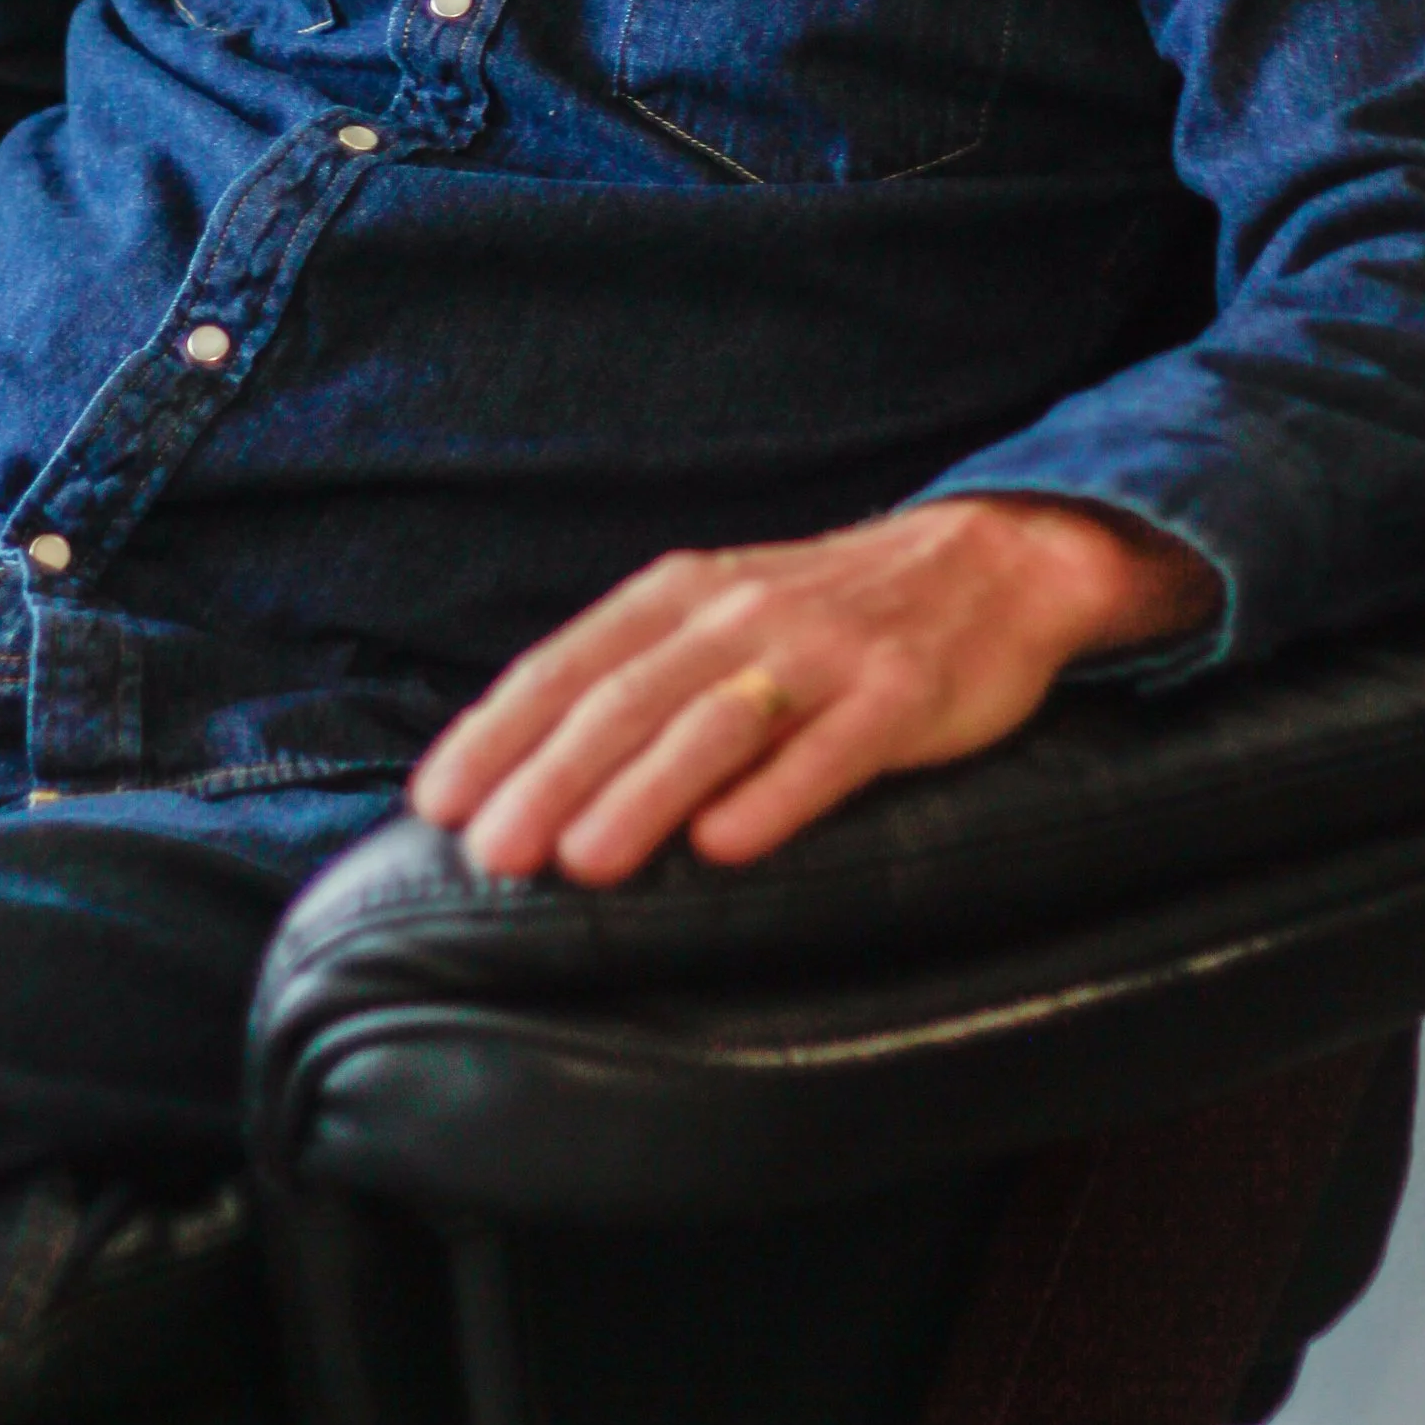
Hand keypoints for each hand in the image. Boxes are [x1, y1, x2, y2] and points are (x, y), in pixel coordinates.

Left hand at [408, 494, 1221, 886]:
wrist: (986, 563)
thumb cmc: (825, 613)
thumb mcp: (719, 615)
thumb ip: (635, 675)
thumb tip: (520, 767)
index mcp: (682, 594)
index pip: (569, 664)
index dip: (499, 733)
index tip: (438, 803)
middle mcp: (742, 613)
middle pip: (628, 699)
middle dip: (550, 777)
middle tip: (491, 855)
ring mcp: (824, 651)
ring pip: (716, 723)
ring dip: (643, 793)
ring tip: (584, 861)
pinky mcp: (902, 694)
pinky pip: (832, 751)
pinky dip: (776, 795)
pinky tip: (729, 844)